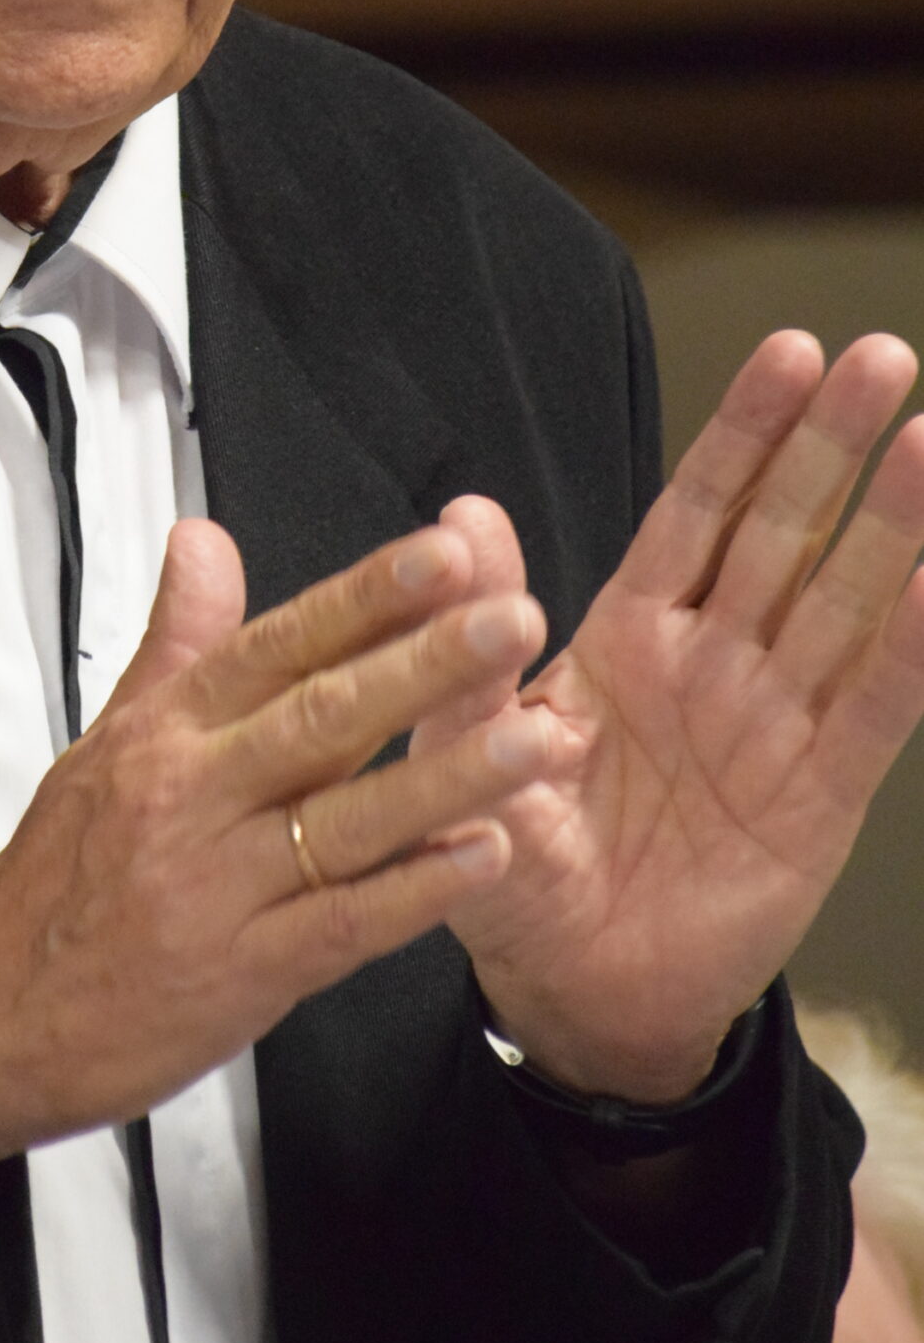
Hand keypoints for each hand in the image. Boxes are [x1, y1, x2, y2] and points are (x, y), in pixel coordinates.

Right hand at [0, 515, 557, 1161]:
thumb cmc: (63, 872)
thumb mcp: (109, 736)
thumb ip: (178, 638)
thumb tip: (203, 540)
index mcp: (170, 730)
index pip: (279, 643)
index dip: (364, 597)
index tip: (443, 554)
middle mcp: (197, 795)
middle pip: (323, 717)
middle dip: (424, 665)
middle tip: (509, 619)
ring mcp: (222, 885)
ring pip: (348, 819)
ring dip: (448, 776)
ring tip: (534, 737)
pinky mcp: (245, 972)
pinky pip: (343, 924)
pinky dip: (415, 892)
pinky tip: (482, 855)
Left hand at [415, 331, 923, 1101]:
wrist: (568, 991)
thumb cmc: (511, 863)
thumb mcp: (464, 746)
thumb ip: (472, 640)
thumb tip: (463, 514)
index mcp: (632, 633)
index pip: (699, 509)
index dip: (745, 431)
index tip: (789, 352)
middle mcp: (715, 661)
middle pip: (786, 531)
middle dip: (832, 444)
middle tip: (881, 358)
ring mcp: (772, 724)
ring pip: (843, 602)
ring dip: (891, 526)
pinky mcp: (816, 800)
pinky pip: (874, 710)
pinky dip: (915, 645)